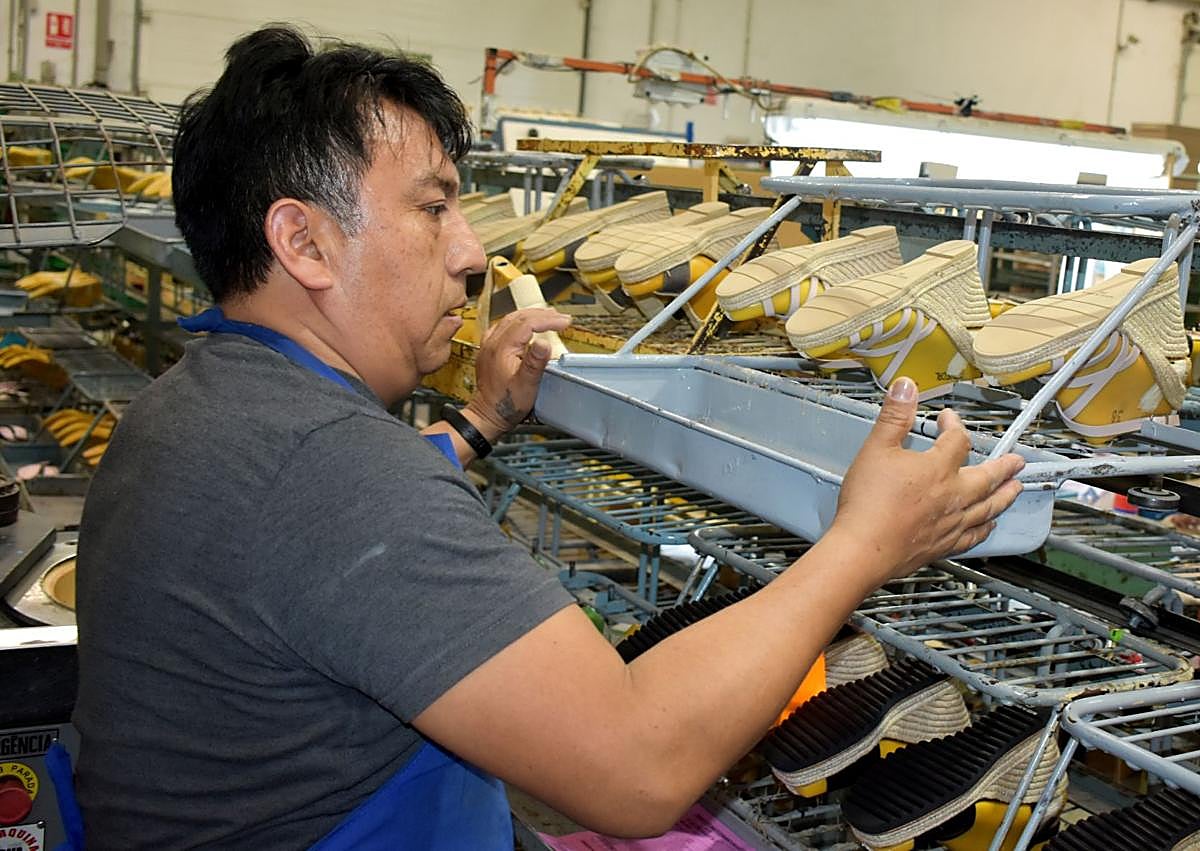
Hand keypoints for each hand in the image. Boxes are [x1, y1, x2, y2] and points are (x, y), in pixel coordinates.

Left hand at [465, 307, 571, 440]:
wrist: (487, 415)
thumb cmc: (506, 404)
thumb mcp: (526, 385)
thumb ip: (535, 363)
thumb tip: (544, 342)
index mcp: (502, 348)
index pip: (528, 323)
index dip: (548, 320)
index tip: (564, 322)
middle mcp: (493, 343)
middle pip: (519, 316)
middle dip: (543, 315)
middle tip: (561, 318)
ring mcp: (489, 345)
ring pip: (511, 319)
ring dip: (531, 316)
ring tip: (549, 317)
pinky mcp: (489, 350)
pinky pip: (504, 327)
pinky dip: (519, 322)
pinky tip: (526, 325)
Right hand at [833, 376, 1025, 581]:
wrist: (863, 548)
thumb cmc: (868, 503)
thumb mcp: (875, 449)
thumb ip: (894, 416)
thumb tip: (907, 387)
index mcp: (937, 468)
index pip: (957, 440)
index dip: (955, 425)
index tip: (948, 419)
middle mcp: (953, 495)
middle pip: (987, 477)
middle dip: (1003, 467)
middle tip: (1017, 462)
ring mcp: (952, 522)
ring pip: (989, 507)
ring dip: (1005, 496)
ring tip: (1016, 489)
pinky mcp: (945, 545)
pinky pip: (974, 535)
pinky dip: (986, 528)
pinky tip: (989, 526)